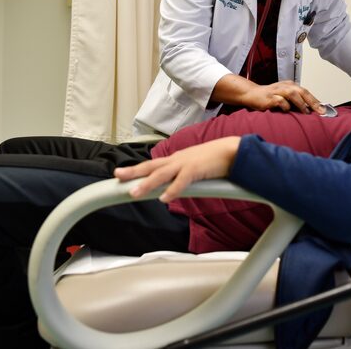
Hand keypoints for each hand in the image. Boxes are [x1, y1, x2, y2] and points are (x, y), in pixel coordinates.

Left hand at [114, 137, 241, 202]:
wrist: (232, 151)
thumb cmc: (215, 160)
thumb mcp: (194, 167)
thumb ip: (182, 176)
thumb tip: (172, 188)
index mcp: (176, 159)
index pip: (152, 165)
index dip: (137, 170)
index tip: (121, 174)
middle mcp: (177, 159)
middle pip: (151, 166)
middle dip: (133, 172)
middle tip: (117, 176)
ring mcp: (186, 163)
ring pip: (162, 174)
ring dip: (147, 183)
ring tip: (134, 193)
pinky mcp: (196, 170)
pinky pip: (181, 181)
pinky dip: (172, 190)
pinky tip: (164, 199)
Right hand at [241, 81, 323, 114]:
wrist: (251, 94)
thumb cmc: (269, 97)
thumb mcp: (284, 97)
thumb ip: (295, 102)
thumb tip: (310, 111)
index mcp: (290, 85)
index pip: (306, 92)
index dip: (315, 100)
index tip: (323, 109)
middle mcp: (285, 86)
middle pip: (302, 91)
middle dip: (313, 101)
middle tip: (321, 110)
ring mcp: (277, 91)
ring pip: (292, 94)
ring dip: (301, 103)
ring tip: (306, 112)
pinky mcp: (270, 97)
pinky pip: (280, 101)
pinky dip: (285, 106)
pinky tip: (287, 110)